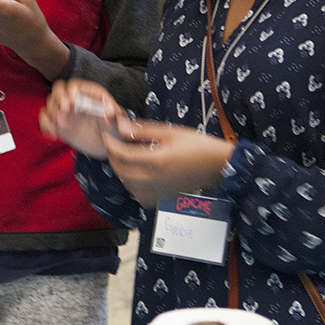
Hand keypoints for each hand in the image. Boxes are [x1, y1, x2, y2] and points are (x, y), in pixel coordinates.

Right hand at [40, 80, 122, 158]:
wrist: (106, 145)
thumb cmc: (114, 129)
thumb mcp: (119, 123)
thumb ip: (117, 116)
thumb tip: (109, 113)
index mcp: (89, 94)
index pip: (75, 85)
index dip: (71, 90)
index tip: (72, 100)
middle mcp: (75, 99)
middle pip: (58, 89)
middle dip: (58, 98)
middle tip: (64, 110)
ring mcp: (65, 111)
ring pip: (50, 103)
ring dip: (52, 113)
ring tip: (62, 125)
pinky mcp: (58, 124)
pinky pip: (46, 119)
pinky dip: (45, 125)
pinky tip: (53, 134)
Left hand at [100, 120, 233, 205]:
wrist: (217, 166)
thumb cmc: (196, 146)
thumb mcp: (170, 132)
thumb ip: (142, 130)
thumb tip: (120, 126)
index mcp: (156, 161)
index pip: (122, 154)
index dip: (110, 144)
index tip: (107, 134)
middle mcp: (154, 180)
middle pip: (121, 171)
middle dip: (113, 157)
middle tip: (114, 144)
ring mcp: (157, 191)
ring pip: (127, 184)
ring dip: (121, 170)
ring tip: (125, 156)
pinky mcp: (161, 198)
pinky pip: (138, 194)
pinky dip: (132, 184)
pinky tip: (138, 173)